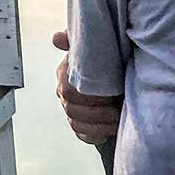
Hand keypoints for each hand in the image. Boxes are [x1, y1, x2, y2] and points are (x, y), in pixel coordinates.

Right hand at [54, 29, 120, 144]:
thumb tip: (57, 38)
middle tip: (116, 112)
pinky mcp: (79, 122)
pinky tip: (105, 133)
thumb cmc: (106, 57)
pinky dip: (92, 136)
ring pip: (76, 124)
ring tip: (115, 123)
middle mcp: (63, 91)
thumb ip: (76, 41)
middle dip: (96, 114)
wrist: (117, 70)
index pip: (68, 90)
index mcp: (64, 73)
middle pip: (72, 110)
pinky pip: (80, 134)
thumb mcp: (95, 45)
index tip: (110, 96)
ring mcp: (70, 108)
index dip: (89, 97)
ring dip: (97, 126)